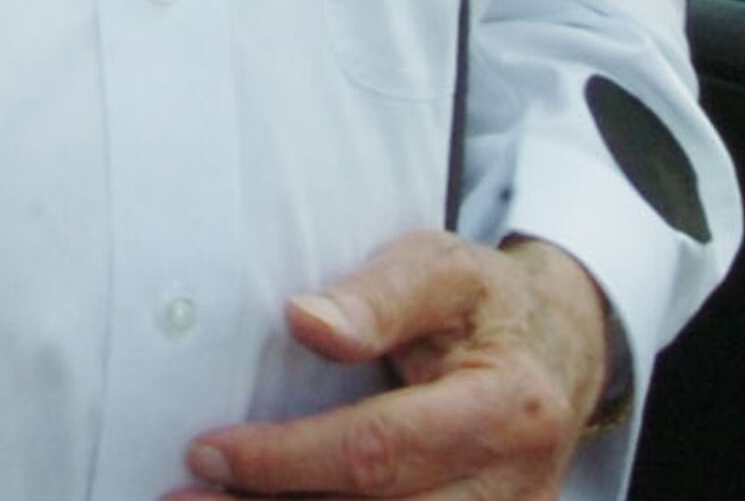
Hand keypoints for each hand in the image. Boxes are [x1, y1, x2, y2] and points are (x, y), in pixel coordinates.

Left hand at [179, 232, 610, 497]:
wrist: (559, 349)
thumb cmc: (483, 302)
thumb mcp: (438, 266)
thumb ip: (375, 295)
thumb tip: (305, 323)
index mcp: (506, 408)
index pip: (379, 450)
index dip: (287, 458)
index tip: (208, 451)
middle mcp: (515, 485)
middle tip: (185, 499)